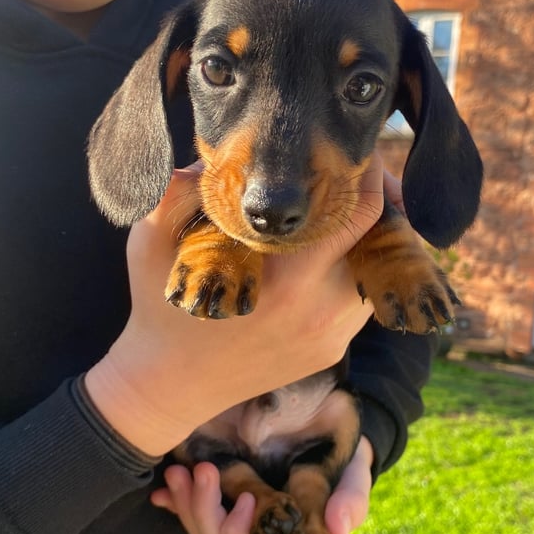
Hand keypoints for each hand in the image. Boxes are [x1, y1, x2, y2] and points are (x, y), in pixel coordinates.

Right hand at [84, 154, 384, 456]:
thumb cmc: (162, 306)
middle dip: (375, 198)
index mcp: (288, 279)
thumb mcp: (152, 240)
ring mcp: (333, 334)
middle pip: (382, 237)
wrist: (169, 385)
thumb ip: (181, 188)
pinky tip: (322, 256)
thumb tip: (219, 156)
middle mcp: (323, 309)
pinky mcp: (332, 350)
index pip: (359, 211)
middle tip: (354, 172)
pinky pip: (360, 298)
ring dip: (364, 237)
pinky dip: (351, 270)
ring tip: (337, 211)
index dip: (365, 171)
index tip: (350, 148)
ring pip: (376, 269)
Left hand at [150, 437, 374, 533]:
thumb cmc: (344, 466)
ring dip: (185, 504)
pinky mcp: (220, 507)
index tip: (245, 497)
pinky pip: (188, 516)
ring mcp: (236, 527)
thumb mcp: (354, 479)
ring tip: (181, 469)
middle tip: (204, 470)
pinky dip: (172, 504)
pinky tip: (161, 488)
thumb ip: (350, 502)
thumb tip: (338, 529)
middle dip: (203, 513)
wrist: (329, 439)